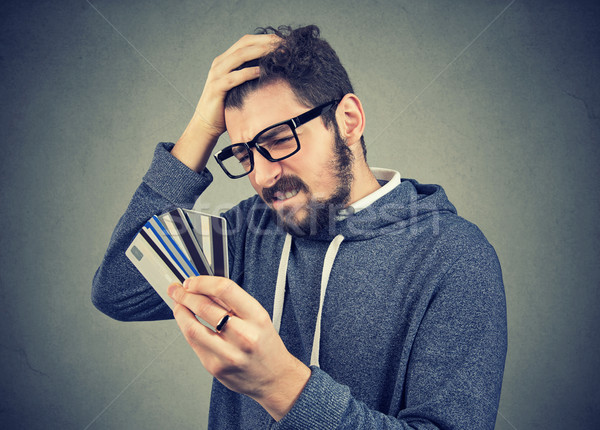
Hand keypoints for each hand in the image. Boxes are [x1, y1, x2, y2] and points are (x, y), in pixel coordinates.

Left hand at [167, 276, 309, 420]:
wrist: (273, 377)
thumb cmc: (266, 346)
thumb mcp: (258, 317)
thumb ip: (232, 302)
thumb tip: (205, 288)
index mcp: (257, 317)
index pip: (225, 289)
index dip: (202, 282)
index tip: (192, 281)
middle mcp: (244, 336)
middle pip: (205, 307)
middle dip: (185, 295)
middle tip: (177, 290)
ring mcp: (228, 354)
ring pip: (192, 327)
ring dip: (180, 311)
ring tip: (177, 304)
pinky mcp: (215, 367)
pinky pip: (193, 343)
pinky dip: (186, 328)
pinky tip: (186, 321)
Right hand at [172, 34, 279, 171]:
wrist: (206, 124)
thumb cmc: (227, 106)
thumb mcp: (240, 86)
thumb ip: (250, 75)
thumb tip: (275, 71)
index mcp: (226, 60)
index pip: (247, 41)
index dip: (265, 39)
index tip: (283, 41)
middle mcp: (220, 63)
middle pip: (244, 44)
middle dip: (265, 42)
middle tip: (283, 44)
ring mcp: (217, 74)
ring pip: (239, 56)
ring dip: (259, 52)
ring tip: (275, 53)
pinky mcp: (216, 88)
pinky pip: (234, 77)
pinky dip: (248, 72)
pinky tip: (261, 71)